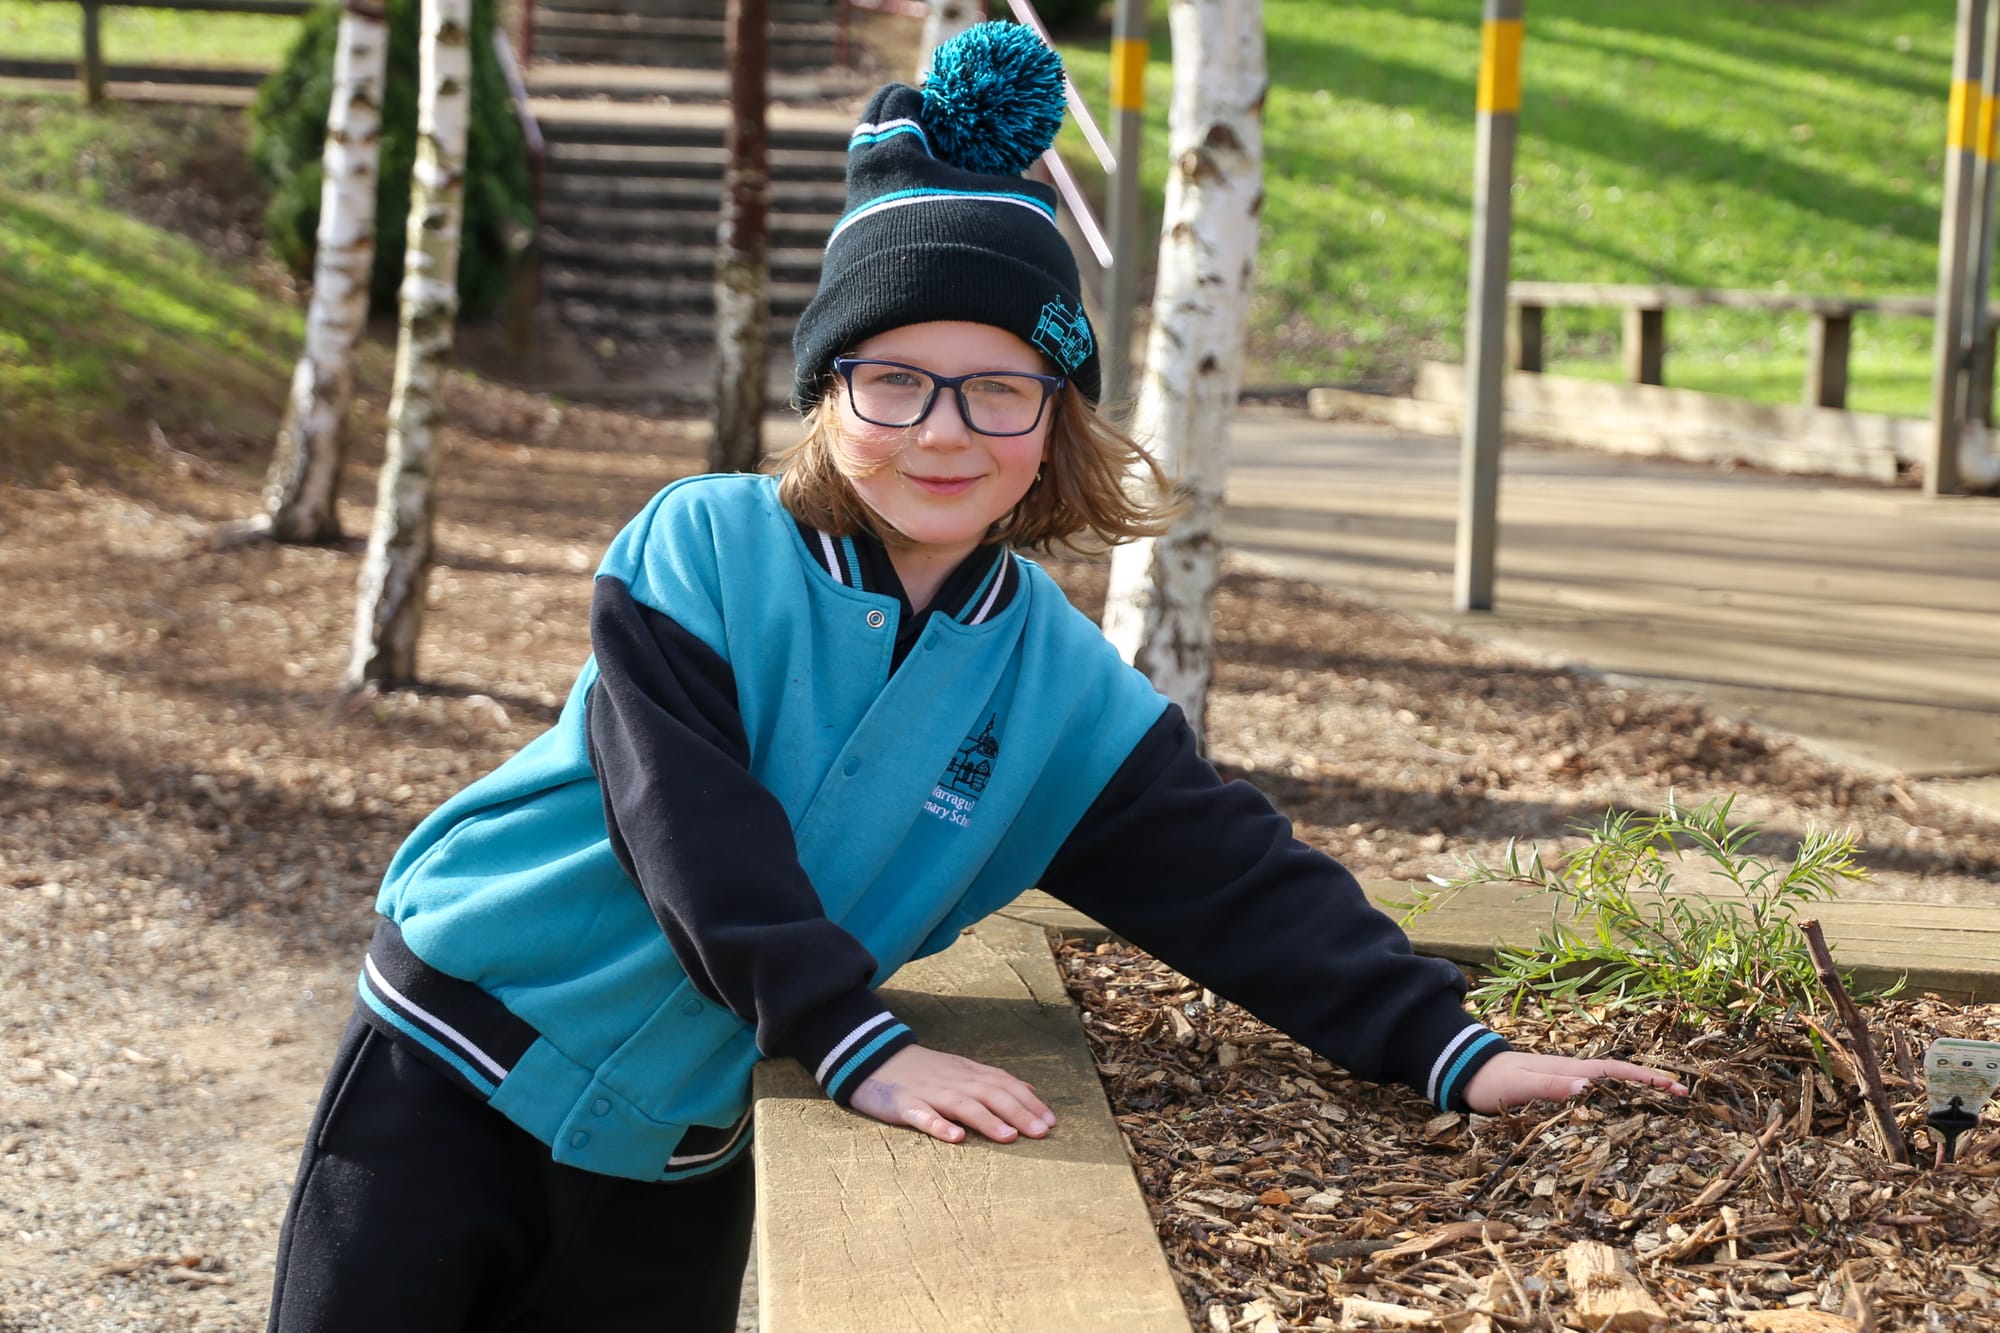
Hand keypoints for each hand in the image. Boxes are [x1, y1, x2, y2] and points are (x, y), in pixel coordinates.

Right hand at [848, 1044, 1055, 1144]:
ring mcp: (929, 1092)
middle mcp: (954, 1081)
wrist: (873, 1056)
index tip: (1051, 1122)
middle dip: (1019, 1112)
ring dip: (988, 1120)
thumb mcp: (960, 1070)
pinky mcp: (904, 1104)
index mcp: (968, 1073)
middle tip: (1042, 1133)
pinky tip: (955, 1138)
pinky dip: (940, 1126)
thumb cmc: (922, 1070)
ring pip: (963, 1105)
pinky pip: (923, 1116)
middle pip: (991, 1094)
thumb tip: (1029, 1092)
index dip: (1029, 1102)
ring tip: (1010, 1137)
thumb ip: (992, 1081)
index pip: (1004, 1084)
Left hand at [1462, 1051, 1688, 1112]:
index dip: (1647, 1079)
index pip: (1617, 1072)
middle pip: (1621, 1079)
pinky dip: (1614, 1104)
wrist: (1467, 1073)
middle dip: (1652, 1086)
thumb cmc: (1493, 1081)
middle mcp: (1573, 1075)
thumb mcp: (1520, 1086)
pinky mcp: (1556, 1094)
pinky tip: (1620, 1118)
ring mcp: (1566, 1083)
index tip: (1677, 1088)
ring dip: (1636, 1095)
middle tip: (1684, 1100)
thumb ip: (1551, 1085)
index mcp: (1571, 1071)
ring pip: (1610, 1088)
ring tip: (1664, 1112)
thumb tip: (1588, 1087)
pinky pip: (1593, 1098)